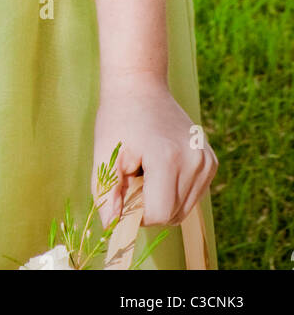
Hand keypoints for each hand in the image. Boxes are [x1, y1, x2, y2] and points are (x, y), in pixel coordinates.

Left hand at [93, 73, 217, 227]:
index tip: (124, 189)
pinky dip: (174, 191)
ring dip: (162, 198)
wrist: (140, 87)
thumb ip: (106, 195)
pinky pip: (192, 196)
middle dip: (149, 205)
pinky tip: (161, 165)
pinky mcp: (211, 161)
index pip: (159, 214)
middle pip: (172, 214)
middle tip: (134, 174)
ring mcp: (206, 160)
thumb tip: (113, 227)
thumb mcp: (104, 155)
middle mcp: (195, 160)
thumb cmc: (118, 119)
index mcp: (169, 157)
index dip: (136, 212)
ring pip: (183, 209)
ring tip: (148, 168)